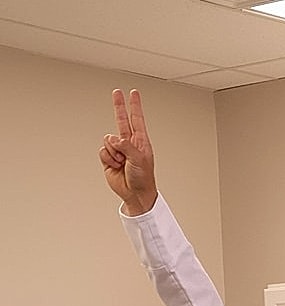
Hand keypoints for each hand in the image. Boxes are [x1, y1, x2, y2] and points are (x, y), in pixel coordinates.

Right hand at [99, 89, 157, 215]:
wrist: (135, 194)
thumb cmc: (143, 178)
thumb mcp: (139, 159)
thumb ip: (126, 145)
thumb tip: (113, 139)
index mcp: (140, 142)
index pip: (137, 119)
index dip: (135, 106)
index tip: (134, 93)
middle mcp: (129, 143)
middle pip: (121, 119)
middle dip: (119, 105)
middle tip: (116, 92)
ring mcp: (118, 150)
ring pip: (108, 140)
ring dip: (114, 152)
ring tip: (122, 162)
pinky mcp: (109, 158)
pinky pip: (103, 151)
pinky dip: (108, 159)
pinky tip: (116, 166)